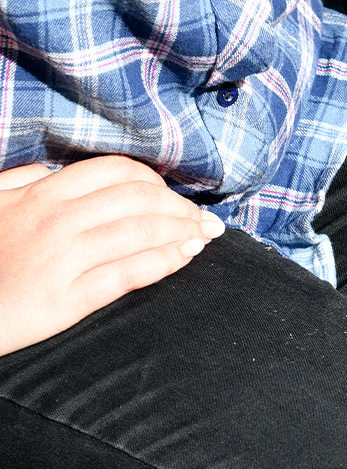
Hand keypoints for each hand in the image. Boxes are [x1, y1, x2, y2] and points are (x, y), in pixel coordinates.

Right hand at [0, 156, 224, 356]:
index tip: (173, 196)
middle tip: (203, 218)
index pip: (114, 171)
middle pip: (137, 199)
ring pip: (140, 232)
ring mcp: (62, 259)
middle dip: (180, 207)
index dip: (154, 181)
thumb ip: (20, 182)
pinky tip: (187, 256)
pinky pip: (129, 273)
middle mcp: (53, 221)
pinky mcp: (67, 299)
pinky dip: (166, 261)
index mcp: (38, 194)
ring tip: (205, 235)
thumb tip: (49, 170)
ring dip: (183, 230)